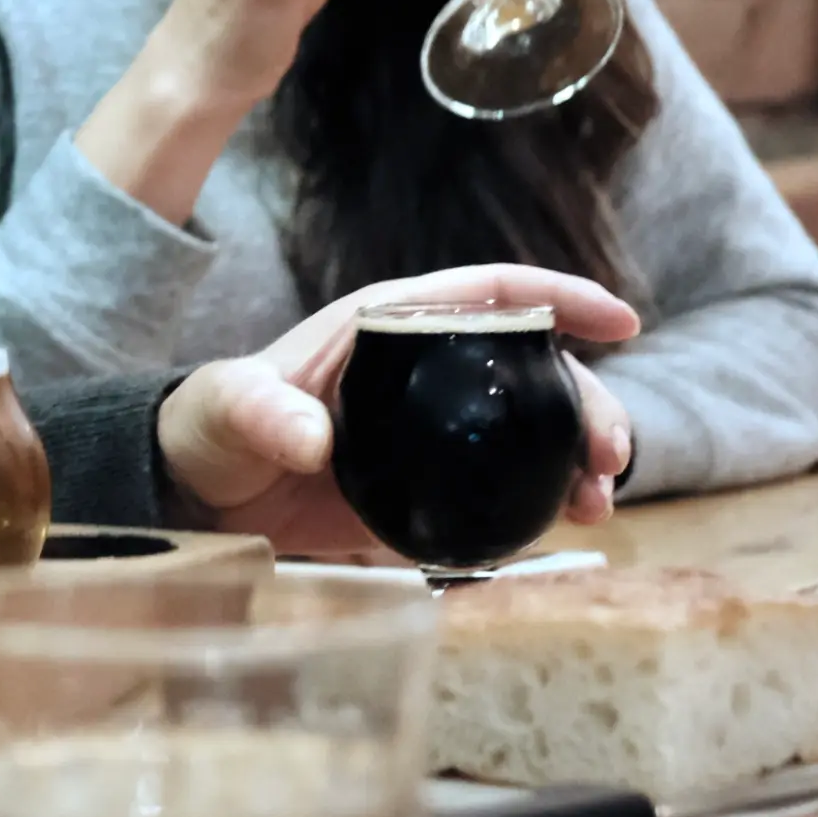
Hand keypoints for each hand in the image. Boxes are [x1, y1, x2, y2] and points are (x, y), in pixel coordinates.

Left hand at [158, 265, 639, 555]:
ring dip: (575, 456)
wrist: (196, 490)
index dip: (559, 296)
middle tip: (610, 453)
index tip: (621, 319)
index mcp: (388, 322)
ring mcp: (431, 428)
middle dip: (587, 401)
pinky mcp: (425, 483)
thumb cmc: (211, 424)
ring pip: (527, 428)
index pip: (490, 292)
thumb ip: (266, 413)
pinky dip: (540, 499)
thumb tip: (314, 440)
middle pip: (529, 369)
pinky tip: (566, 524)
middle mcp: (424, 367)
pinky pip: (498, 484)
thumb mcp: (231, 406)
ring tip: (599, 497)